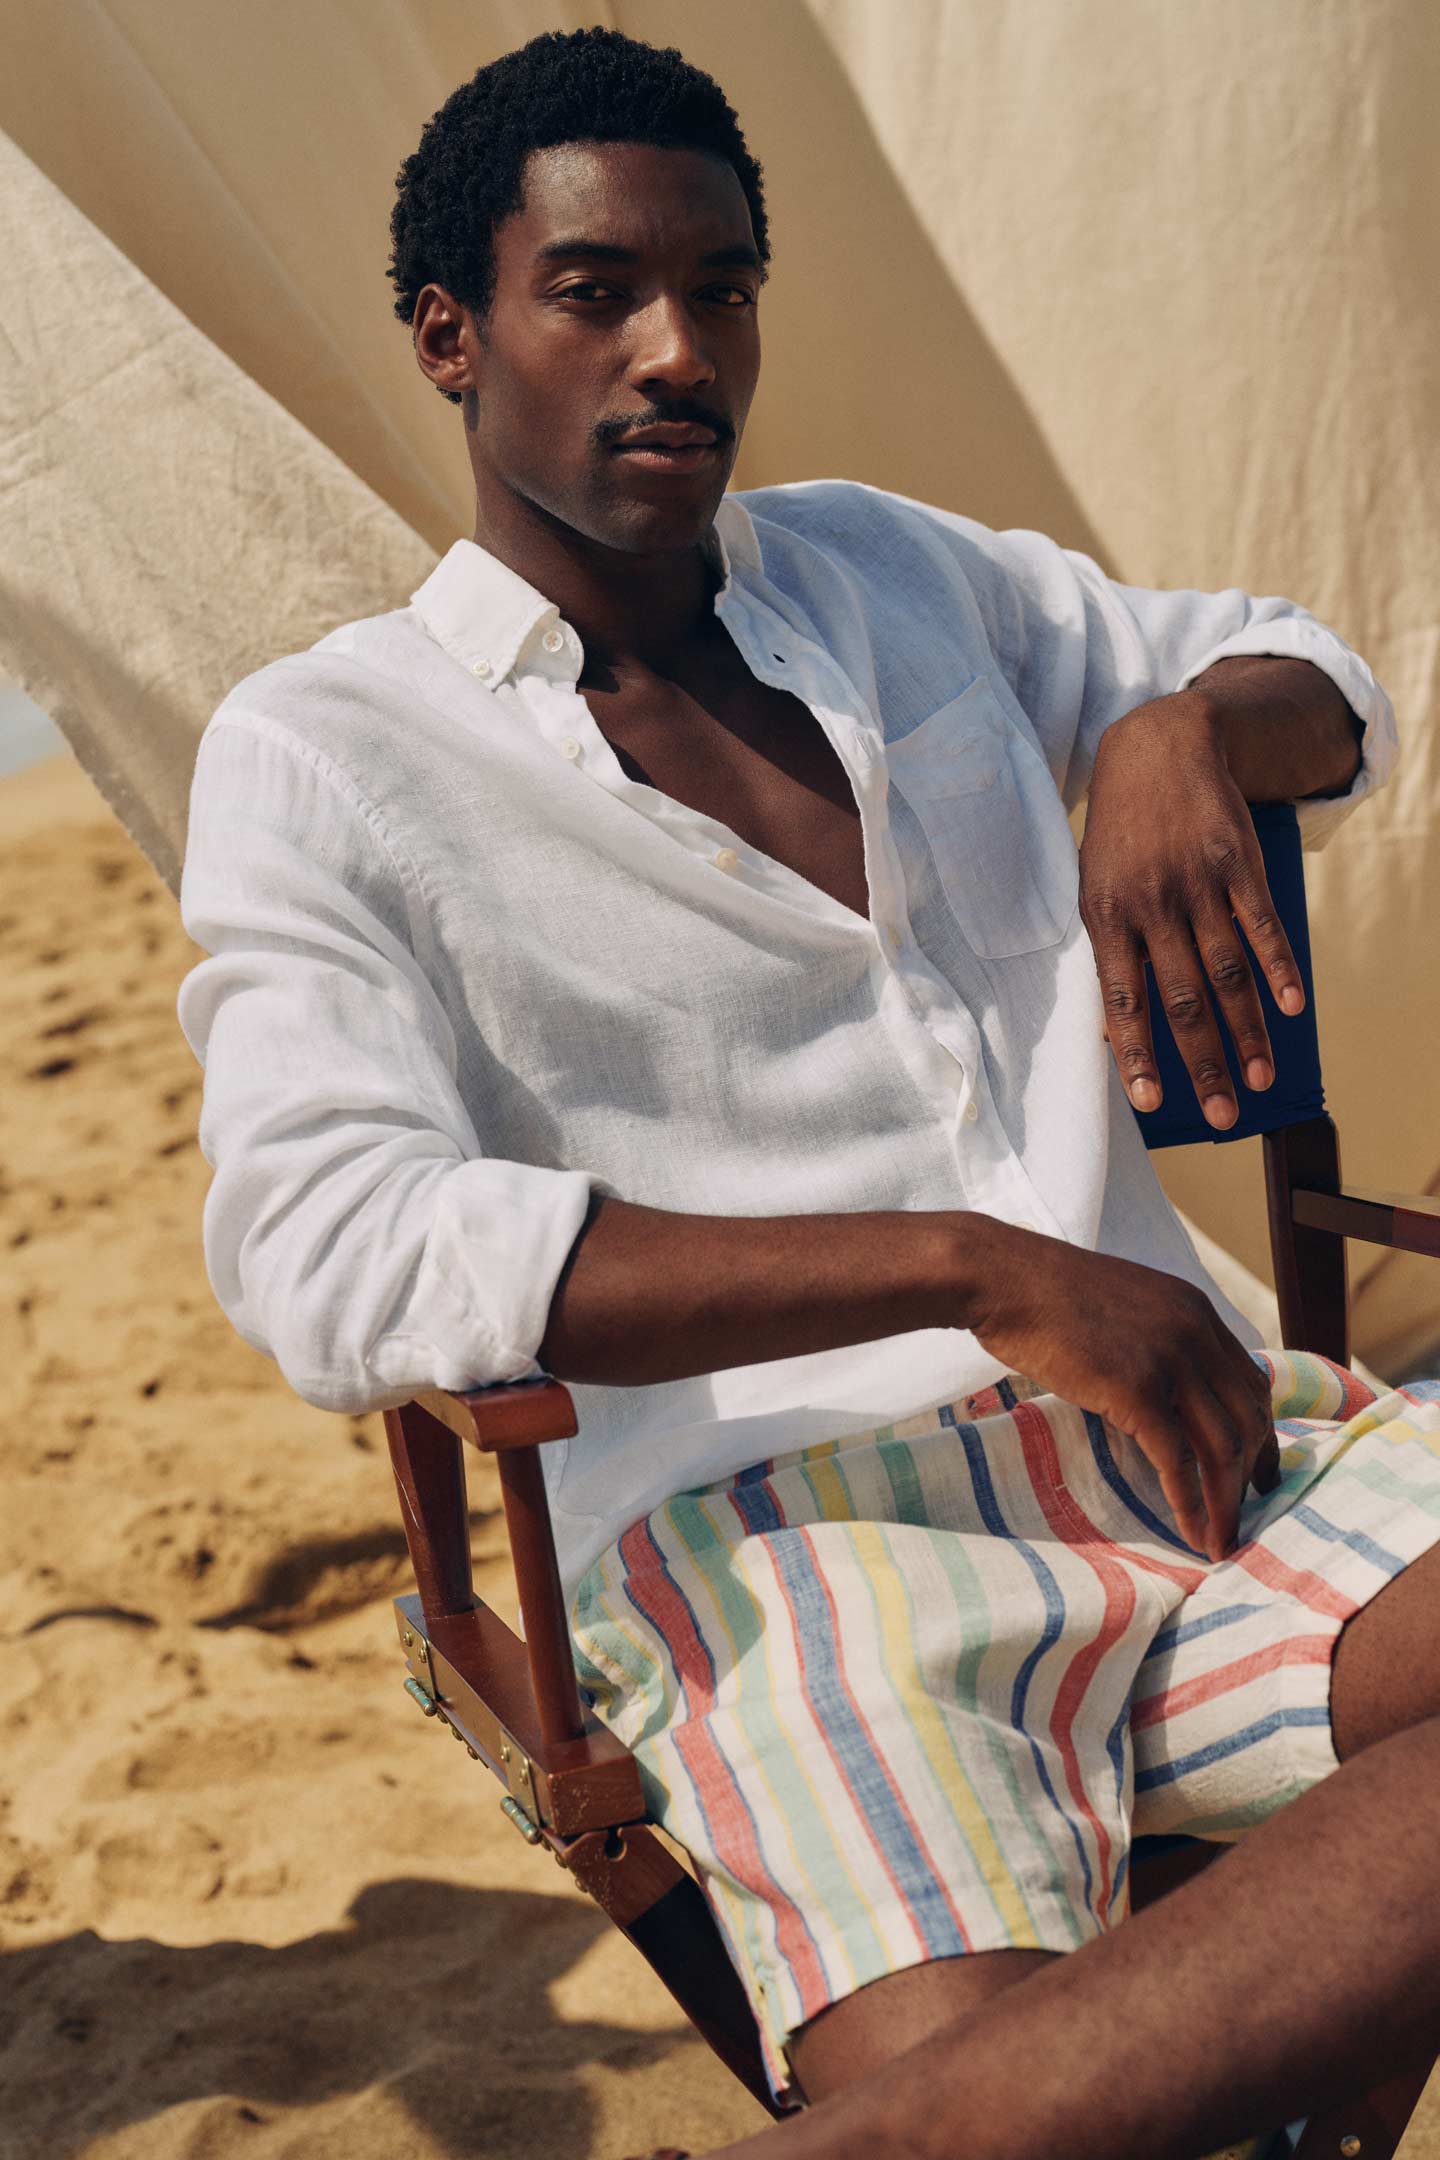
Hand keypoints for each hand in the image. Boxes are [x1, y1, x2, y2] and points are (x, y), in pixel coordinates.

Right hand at [971, 1225, 1279, 1560]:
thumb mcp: (1122, 1305)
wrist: (1002, 1278)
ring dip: (1226, 1503)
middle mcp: (1195, 1332)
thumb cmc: (1042, 1293)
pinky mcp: (1136, 1389)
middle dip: (1251, 1475)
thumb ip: (1154, 1338)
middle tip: (1242, 1516)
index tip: (1257, 1471)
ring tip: (1222, 1541)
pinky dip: (1191, 1505)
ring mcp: (1170, 1359)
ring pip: (1223, 1445)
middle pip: (1248, 1418)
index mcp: (1195, 1310)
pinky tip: (1192, 1534)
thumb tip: (1161, 1387)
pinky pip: (1178, 1460)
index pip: (1251, 1382)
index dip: (1262, 1433)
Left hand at [1079, 694, 1306, 1130]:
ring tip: (1258, 1079)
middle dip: (1201, 1063)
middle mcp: (1152, 903)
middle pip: (1183, 999)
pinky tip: (1290, 1009)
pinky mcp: (1237, 864)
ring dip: (1246, 1032)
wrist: (1156, 749)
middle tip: (1220, 1115)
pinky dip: (1278, 969)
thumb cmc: (1118, 835)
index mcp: (1106, 916)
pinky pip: (1261, 926)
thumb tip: (1112, 1030)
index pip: (1123, 999)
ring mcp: (1198, 883)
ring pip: (1227, 972)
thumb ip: (1107, 955)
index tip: (1149, 1102)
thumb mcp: (1093, 888)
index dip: (1136, 1053)